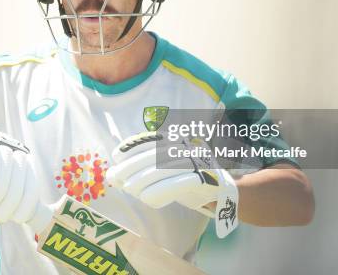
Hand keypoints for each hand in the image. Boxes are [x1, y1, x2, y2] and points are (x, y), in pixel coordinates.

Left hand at [107, 131, 238, 237]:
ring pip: (164, 169)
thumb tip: (116, 175)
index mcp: (178, 140)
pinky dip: (161, 191)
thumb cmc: (187, 177)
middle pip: (154, 155)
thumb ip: (145, 168)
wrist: (222, 190)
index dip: (133, 146)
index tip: (116, 155)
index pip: (152, 139)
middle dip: (131, 166)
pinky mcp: (205, 179)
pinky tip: (146, 198)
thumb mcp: (167, 167)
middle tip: (115, 177)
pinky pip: (179, 184)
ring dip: (142, 180)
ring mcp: (197, 162)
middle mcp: (187, 147)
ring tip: (129, 189)